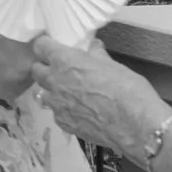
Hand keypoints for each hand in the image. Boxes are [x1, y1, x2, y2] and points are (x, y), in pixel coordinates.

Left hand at [29, 39, 168, 162]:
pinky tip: (79, 111)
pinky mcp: (63, 123)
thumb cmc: (128, 90)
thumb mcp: (114, 65)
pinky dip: (64, 109)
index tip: (52, 46)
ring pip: (43, 94)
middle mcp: (54, 82)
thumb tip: (93, 47)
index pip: (40, 46)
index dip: (46, 46)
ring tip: (70, 93)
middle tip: (61, 69)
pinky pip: (56, 112)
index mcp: (65, 61)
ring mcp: (56, 105)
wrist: (135, 126)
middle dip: (45, 68)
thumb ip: (97, 55)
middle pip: (36, 70)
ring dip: (53, 91)